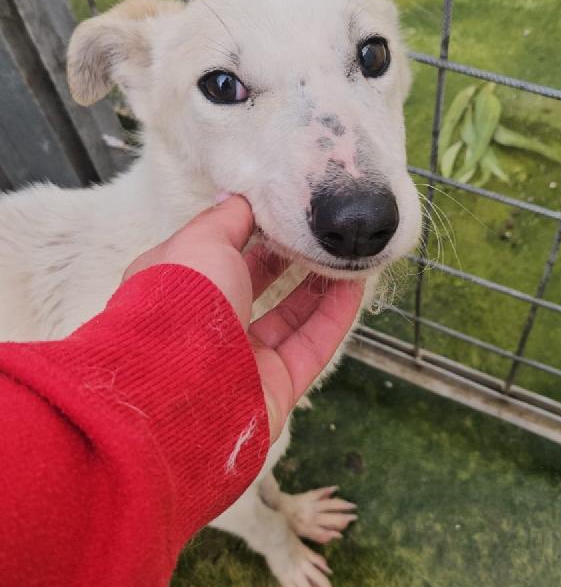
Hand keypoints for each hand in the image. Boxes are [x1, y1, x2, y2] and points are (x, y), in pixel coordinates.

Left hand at [124, 196, 363, 441]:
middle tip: (322, 232)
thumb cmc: (183, 300)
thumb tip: (244, 200)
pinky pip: (312, 346)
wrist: (183, 384)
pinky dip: (335, 316)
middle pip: (257, 286)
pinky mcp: (276, 387)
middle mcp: (208, 325)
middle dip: (290, 258)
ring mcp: (242, 360)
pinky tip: (356, 285)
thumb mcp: (200, 241)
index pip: (217, 255)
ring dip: (320, 286)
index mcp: (179, 289)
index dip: (250, 232)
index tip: (284, 210)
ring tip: (348, 253)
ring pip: (289, 318)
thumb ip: (226, 218)